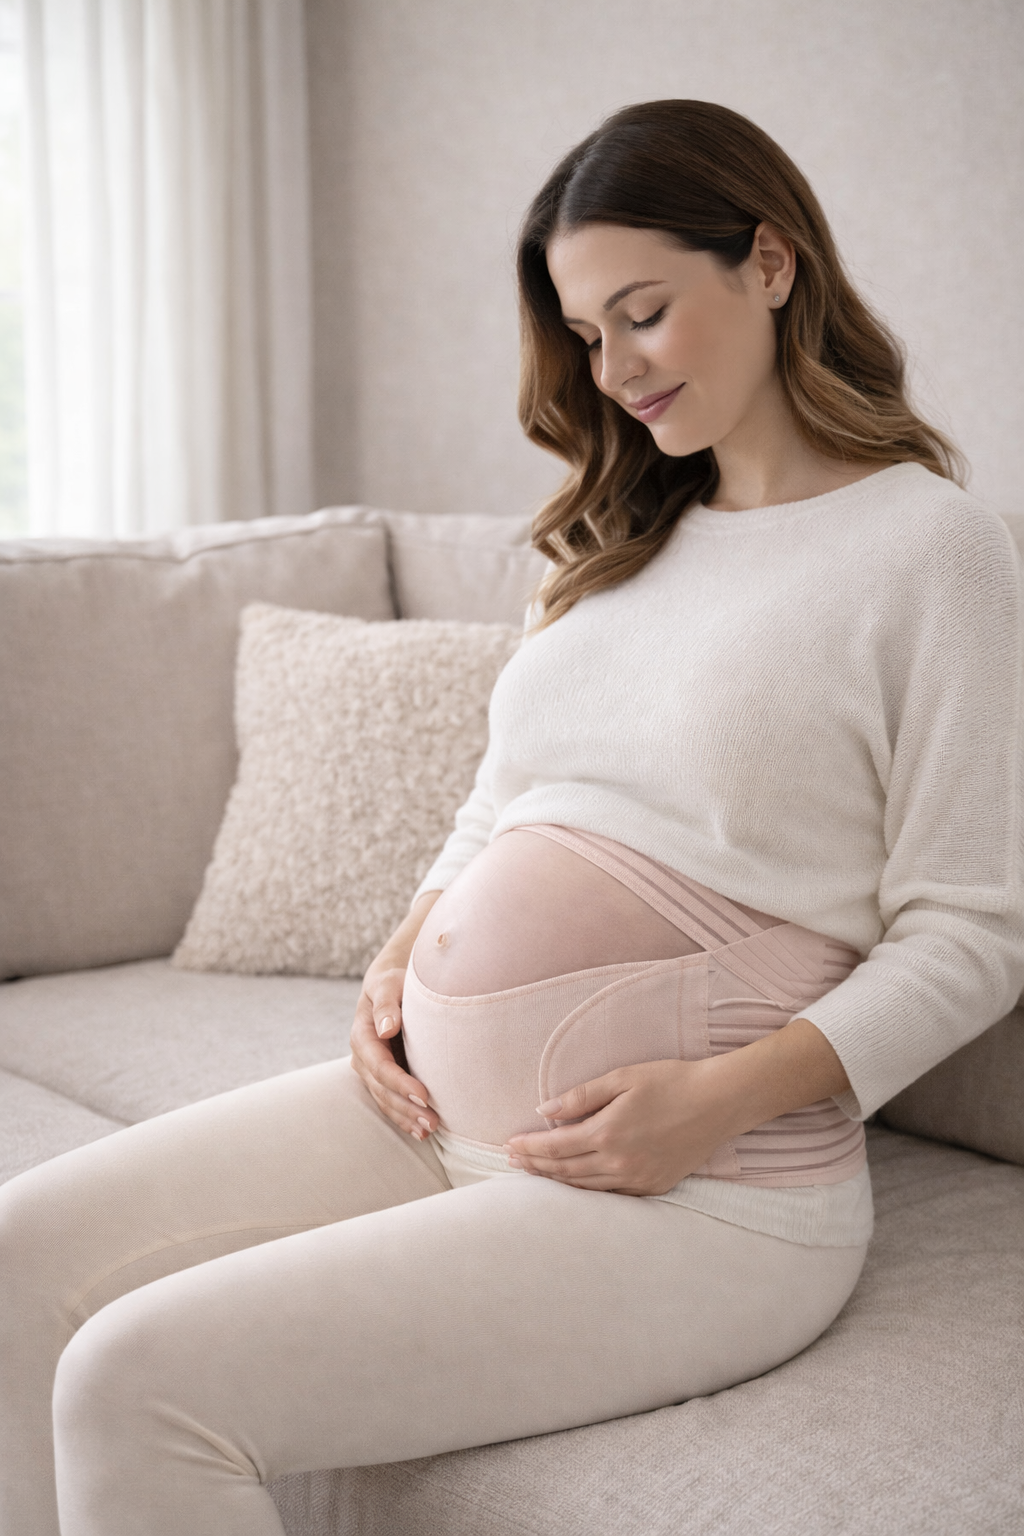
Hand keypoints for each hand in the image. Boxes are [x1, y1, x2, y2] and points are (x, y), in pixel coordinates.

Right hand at [349, 891, 441, 1142]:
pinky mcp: (382, 1077)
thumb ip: (387, 1004)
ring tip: (430, 1130)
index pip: (380, 1065)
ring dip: (406, 1117)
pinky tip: (420, 1132)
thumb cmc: (394, 983)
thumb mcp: (389, 985)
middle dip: (406, 1107)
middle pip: (382, 1088)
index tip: (425, 1095)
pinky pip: (389, 1102)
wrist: (391, 986)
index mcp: (363, 1034)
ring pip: (385, 1099)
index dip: (400, 1083)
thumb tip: (386, 1028)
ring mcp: (370, 1069)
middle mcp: (362, 1056)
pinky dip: (403, 1117)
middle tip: (434, 1121)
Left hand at [504, 1058, 726, 1194]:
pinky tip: (575, 1183)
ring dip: (556, 1181)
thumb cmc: (671, 1082)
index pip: (554, 1147)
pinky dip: (587, 1191)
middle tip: (512, 1162)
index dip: (529, 1148)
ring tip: (535, 1173)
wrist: (719, 1102)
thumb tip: (544, 1110)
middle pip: (565, 1171)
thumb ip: (581, 1096)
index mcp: (608, 1133)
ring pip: (585, 1188)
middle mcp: (619, 1163)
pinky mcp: (654, 1186)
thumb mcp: (623, 1078)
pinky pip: (611, 1195)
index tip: (509, 1145)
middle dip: (535, 1166)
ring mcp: (638, 1179)